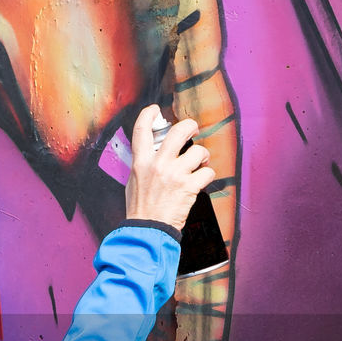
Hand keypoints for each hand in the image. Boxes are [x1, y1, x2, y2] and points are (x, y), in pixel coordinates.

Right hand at [124, 104, 214, 228]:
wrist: (147, 230)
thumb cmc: (140, 209)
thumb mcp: (134, 182)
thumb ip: (143, 165)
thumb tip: (153, 154)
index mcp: (140, 162)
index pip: (142, 129)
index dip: (149, 114)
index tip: (155, 110)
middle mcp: (158, 164)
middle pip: (179, 130)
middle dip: (190, 126)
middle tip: (193, 129)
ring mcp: (175, 174)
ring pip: (199, 151)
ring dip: (202, 156)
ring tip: (198, 164)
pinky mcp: (189, 186)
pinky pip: (208, 172)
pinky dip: (207, 175)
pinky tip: (201, 180)